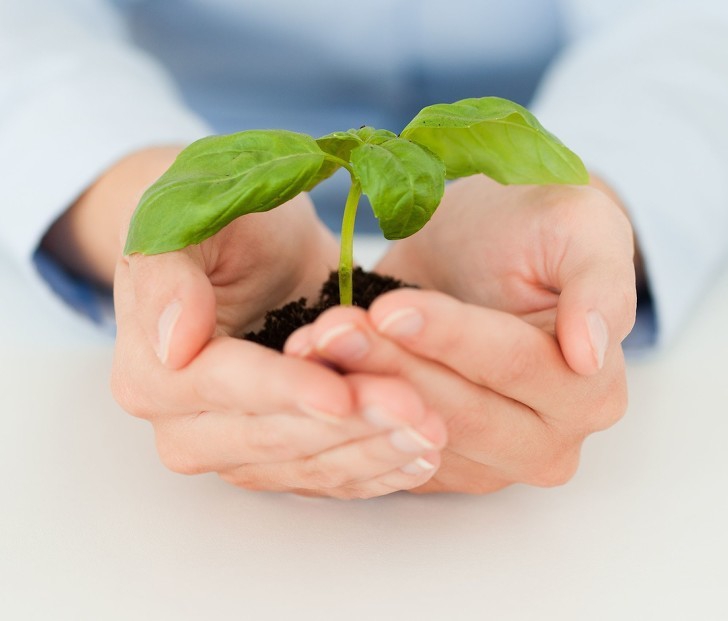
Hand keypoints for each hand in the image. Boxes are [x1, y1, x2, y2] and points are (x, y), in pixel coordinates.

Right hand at [50, 147, 448, 497]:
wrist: (256, 244)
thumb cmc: (222, 223)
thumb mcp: (187, 221)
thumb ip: (169, 274)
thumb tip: (173, 342)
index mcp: (152, 373)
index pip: (226, 389)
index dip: (286, 391)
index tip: (341, 393)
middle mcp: (185, 429)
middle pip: (274, 439)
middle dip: (348, 428)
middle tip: (416, 411)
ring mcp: (236, 453)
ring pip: (309, 466)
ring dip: (374, 453)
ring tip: (432, 432)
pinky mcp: (283, 462)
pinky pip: (332, 478)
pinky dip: (380, 470)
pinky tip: (425, 458)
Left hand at [281, 175, 639, 492]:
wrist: (490, 240)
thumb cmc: (540, 223)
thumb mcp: (582, 228)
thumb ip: (599, 284)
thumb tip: (592, 351)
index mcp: (595, 389)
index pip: (517, 367)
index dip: (451, 339)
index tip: (392, 309)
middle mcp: (553, 441)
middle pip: (462, 413)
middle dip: (392, 367)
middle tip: (331, 327)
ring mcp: (495, 464)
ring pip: (416, 435)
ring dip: (358, 391)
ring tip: (314, 339)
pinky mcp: (440, 467)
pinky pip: (386, 450)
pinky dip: (345, 412)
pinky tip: (310, 367)